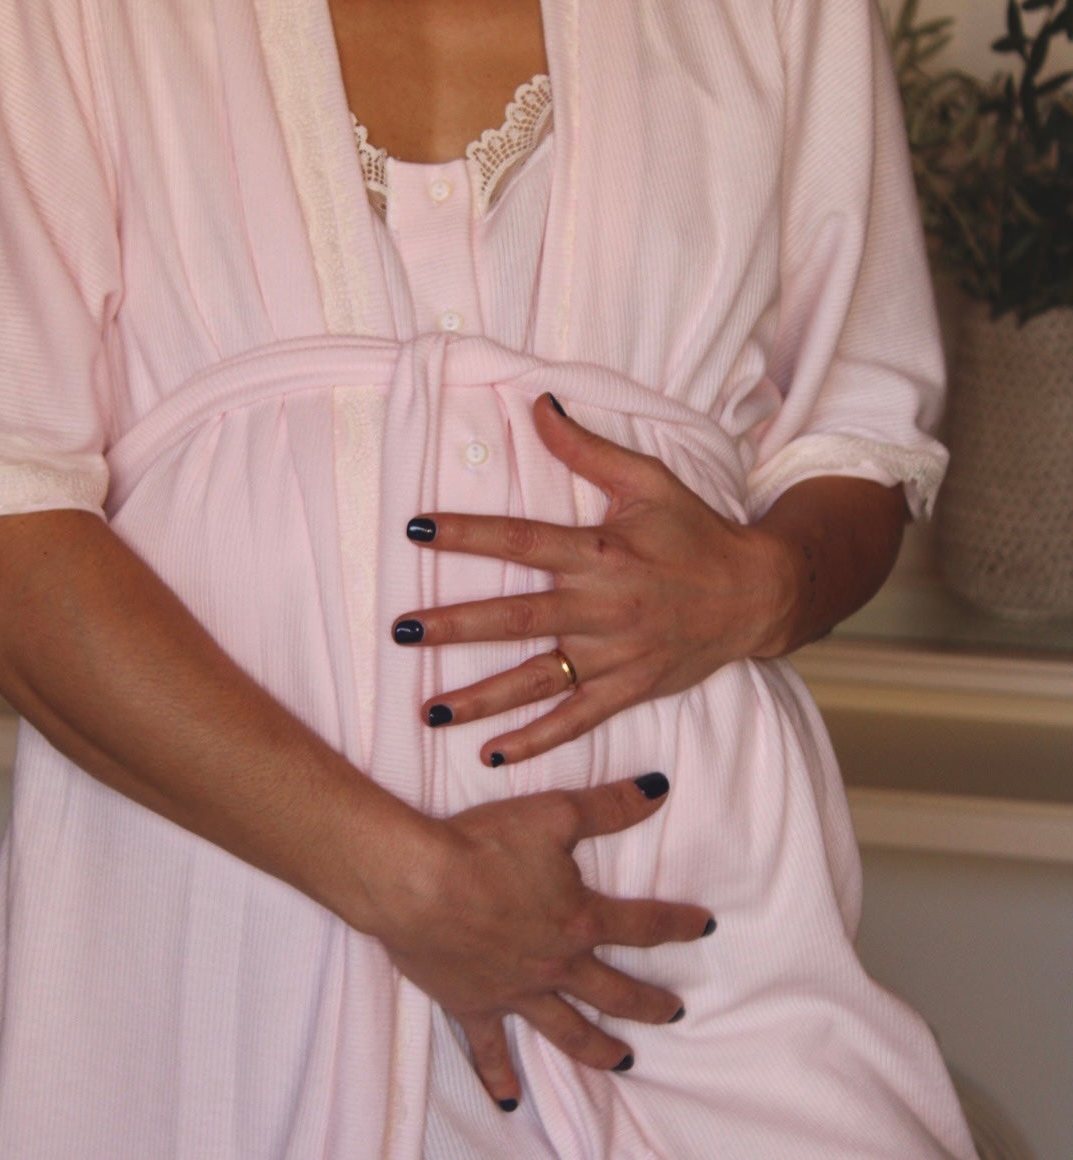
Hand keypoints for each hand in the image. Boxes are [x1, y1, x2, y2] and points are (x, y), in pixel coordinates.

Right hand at [373, 773, 712, 1107]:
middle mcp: (556, 965)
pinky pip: (491, 1051)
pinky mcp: (474, 1006)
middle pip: (615, 991)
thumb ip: (608, 806)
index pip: (642, 926)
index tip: (705, 926)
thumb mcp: (553, 813)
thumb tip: (659, 789)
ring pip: (568, 1030)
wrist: (416, 884)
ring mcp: (516, 992)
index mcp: (579, 920)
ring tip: (624, 1063)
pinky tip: (511, 1103)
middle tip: (675, 1013)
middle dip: (650, 1003)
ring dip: (599, 1049)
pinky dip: (500, 1077)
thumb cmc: (482, 845)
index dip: (678, 923)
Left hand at [393, 394, 790, 764]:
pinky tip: (490, 756)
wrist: (757, 594)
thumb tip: (536, 403)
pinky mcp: (628, 690)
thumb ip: (586, 449)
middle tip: (403, 630)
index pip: (522, 541)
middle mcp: (603, 607)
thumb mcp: (647, 481)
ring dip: (481, 699)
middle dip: (456, 626)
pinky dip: (535, 742)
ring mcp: (615, 655)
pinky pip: (575, 721)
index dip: (467, 534)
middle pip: (517, 618)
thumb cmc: (696, 532)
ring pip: (537, 680)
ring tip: (429, 710)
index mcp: (601, 553)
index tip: (416, 530)